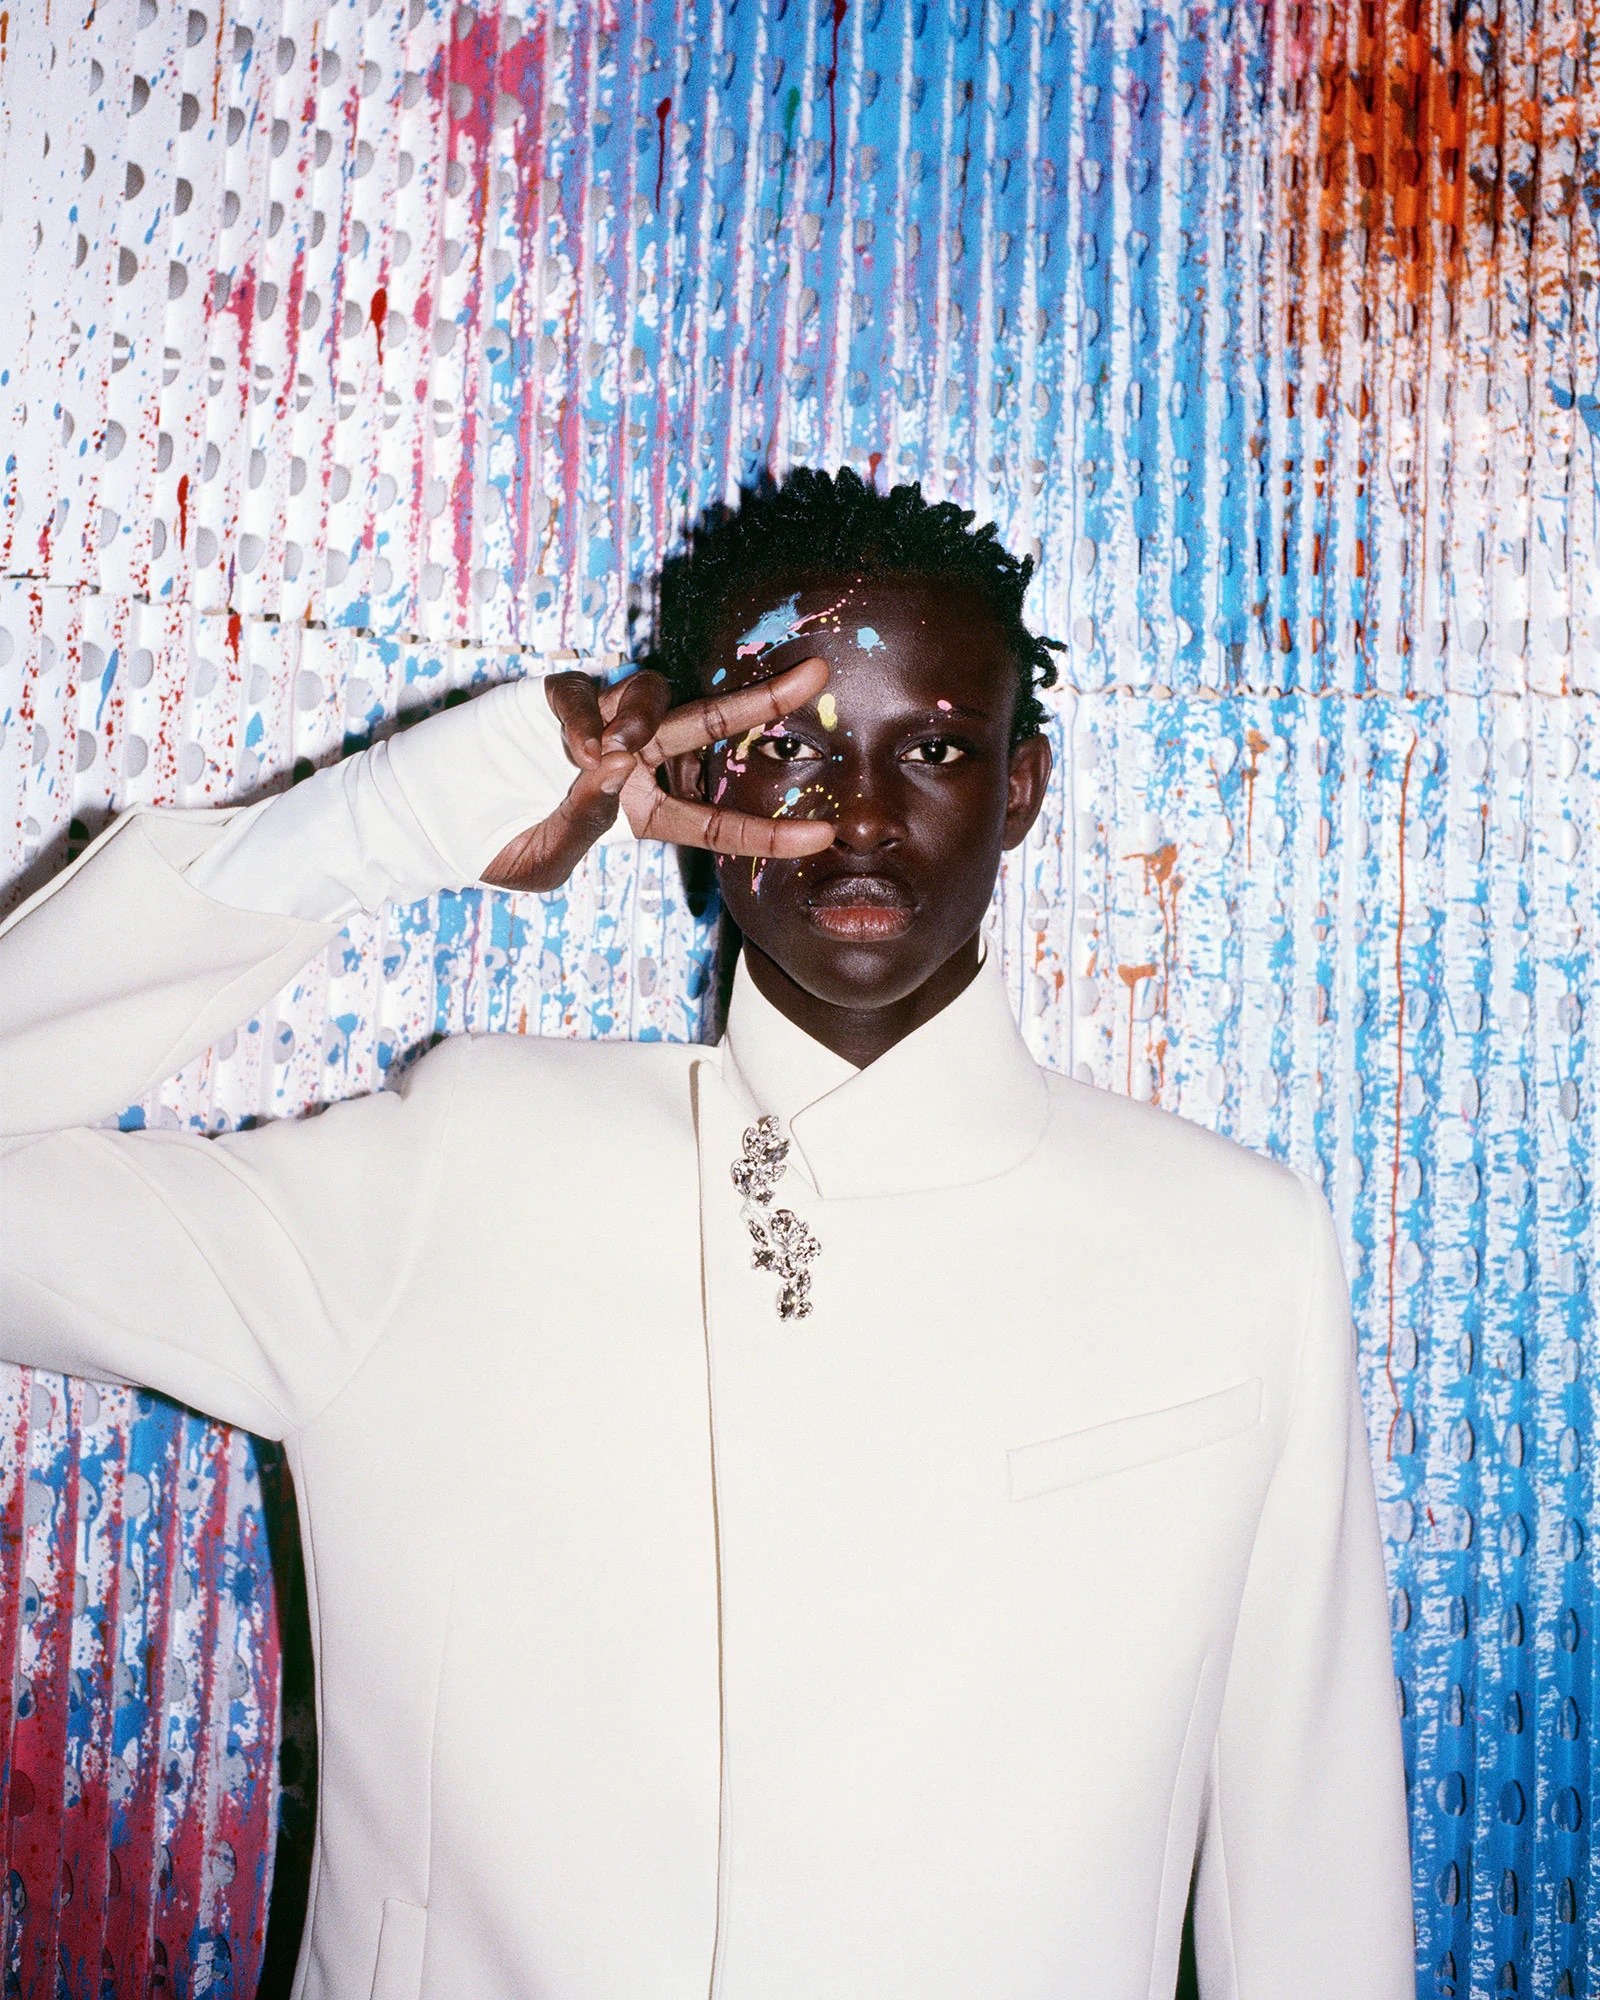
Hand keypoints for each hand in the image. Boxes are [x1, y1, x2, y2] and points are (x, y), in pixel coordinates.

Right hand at [481, 658, 834, 892]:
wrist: (430, 824)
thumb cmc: (493, 848)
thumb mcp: (546, 860)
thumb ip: (588, 823)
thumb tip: (616, 768)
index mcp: (642, 813)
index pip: (715, 821)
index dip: (769, 831)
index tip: (826, 835)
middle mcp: (632, 763)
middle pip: (711, 727)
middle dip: (764, 700)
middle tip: (815, 675)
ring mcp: (597, 727)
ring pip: (653, 698)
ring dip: (647, 718)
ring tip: (618, 749)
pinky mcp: (554, 699)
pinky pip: (584, 692)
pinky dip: (585, 715)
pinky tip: (574, 743)